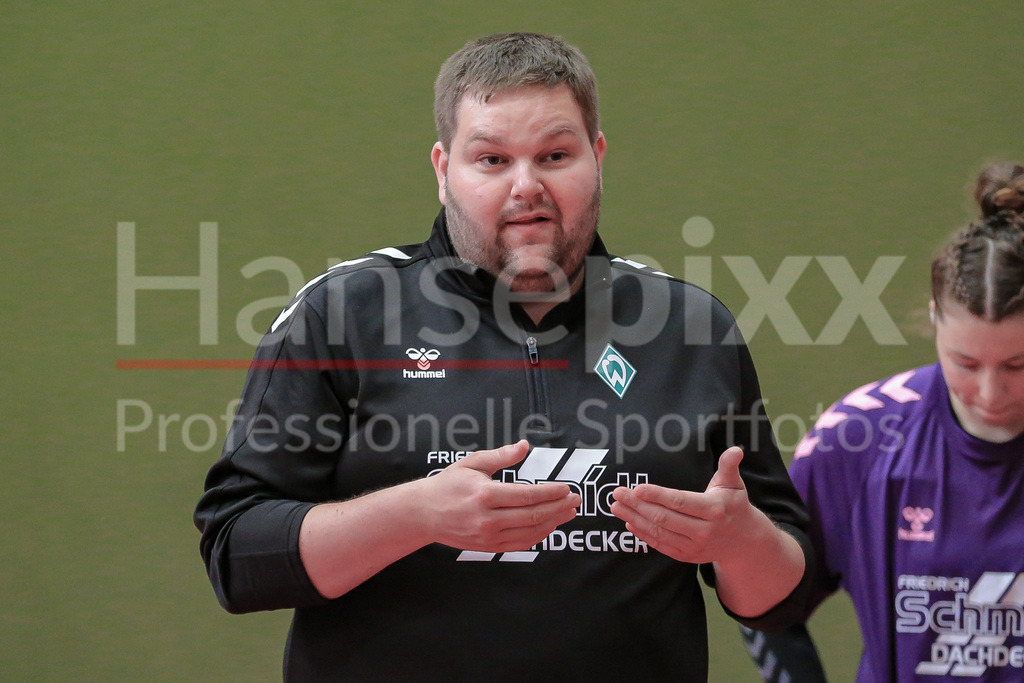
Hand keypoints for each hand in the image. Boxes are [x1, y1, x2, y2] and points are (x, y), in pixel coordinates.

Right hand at [422, 440, 580, 551]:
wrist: (424, 513)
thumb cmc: (448, 484)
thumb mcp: (472, 463)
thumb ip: (501, 456)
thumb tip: (524, 446)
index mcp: (484, 494)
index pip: (527, 496)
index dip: (551, 492)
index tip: (567, 488)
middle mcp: (487, 518)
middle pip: (533, 515)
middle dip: (559, 507)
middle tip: (576, 499)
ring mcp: (488, 536)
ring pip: (530, 532)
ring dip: (554, 522)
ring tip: (569, 512)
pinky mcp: (488, 547)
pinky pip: (521, 543)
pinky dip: (539, 535)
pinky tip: (550, 525)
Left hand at [609, 446, 761, 564]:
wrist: (744, 542)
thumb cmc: (734, 506)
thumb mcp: (733, 484)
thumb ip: (729, 466)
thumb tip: (736, 450)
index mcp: (714, 510)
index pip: (680, 502)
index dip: (657, 495)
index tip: (637, 488)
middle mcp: (704, 531)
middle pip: (664, 518)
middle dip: (637, 505)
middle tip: (617, 493)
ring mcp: (695, 546)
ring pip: (659, 533)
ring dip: (634, 519)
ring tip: (616, 507)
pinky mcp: (687, 556)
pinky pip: (661, 546)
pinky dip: (643, 535)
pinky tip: (630, 523)